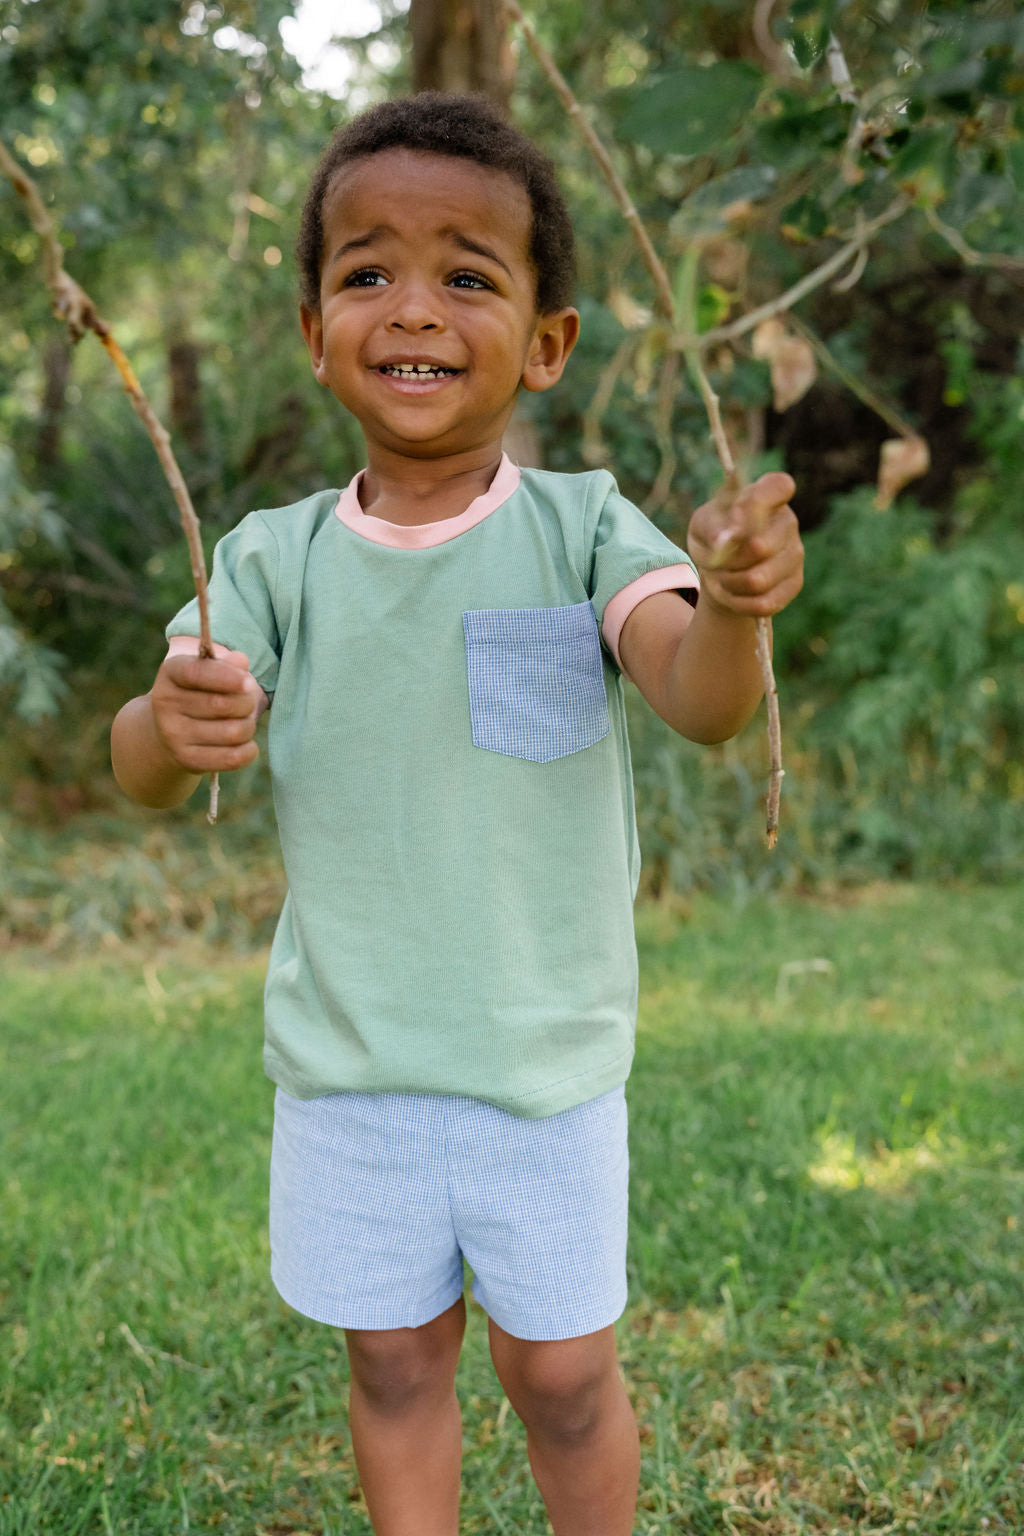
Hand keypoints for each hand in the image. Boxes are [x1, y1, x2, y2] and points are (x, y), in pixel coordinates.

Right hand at [151, 649, 262, 773]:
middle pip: (222, 704)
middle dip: (247, 702)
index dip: (226, 677)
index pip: (196, 672)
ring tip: (243, 722)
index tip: (249, 682)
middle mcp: (166, 703)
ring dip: (249, 726)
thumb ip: (227, 666)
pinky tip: (246, 743)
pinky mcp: (186, 759)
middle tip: (248, 702)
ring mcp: (173, 734)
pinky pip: (232, 758)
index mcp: (170, 673)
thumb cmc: (200, 695)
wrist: (169, 734)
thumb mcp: (209, 674)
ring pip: (233, 732)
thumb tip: (240, 661)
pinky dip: (249, 750)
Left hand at [687, 471, 802, 618]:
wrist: (722, 569)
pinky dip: (738, 603)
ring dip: (729, 583)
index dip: (756, 504)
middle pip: (759, 546)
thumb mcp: (703, 524)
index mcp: (769, 495)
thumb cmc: (714, 535)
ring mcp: (795, 553)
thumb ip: (712, 525)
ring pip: (758, 580)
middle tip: (714, 560)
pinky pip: (763, 603)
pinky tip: (733, 592)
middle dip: (727, 560)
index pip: (779, 486)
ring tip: (722, 577)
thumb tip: (723, 540)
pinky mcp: (794, 583)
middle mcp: (788, 521)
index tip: (733, 515)